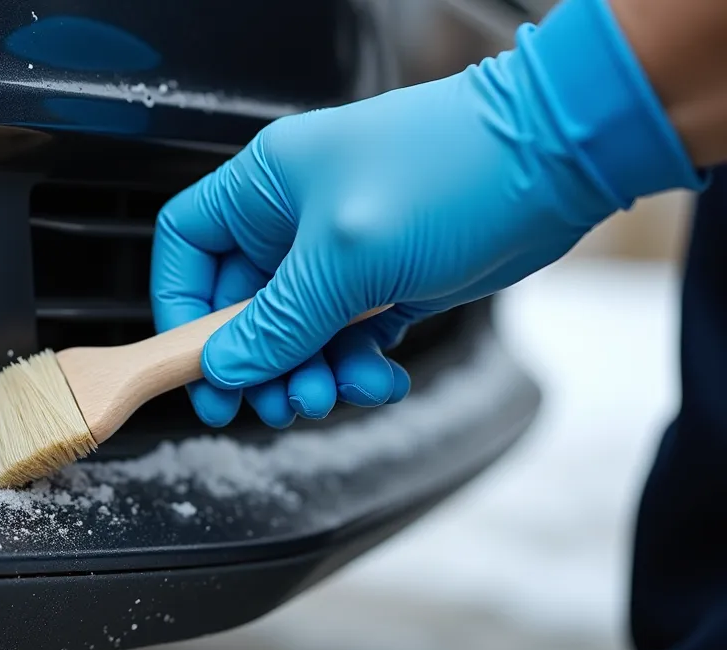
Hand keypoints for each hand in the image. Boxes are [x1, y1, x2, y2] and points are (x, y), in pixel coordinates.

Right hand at [150, 0, 702, 428]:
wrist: (555, 161)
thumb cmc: (449, 174)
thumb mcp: (344, 257)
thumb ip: (276, 322)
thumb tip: (223, 367)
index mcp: (264, 187)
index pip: (186, 246)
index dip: (179, 306)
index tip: (195, 363)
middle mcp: (293, 219)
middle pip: (237, 302)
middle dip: (252, 359)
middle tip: (268, 403)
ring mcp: (340, 252)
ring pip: (292, 331)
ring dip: (304, 372)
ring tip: (328, 394)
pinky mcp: (383, 283)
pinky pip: (344, 340)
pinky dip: (353, 368)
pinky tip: (375, 380)